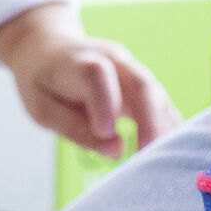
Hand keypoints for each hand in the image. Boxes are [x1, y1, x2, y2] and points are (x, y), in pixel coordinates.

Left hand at [0, 4, 178, 160]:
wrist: (50, 49)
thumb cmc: (43, 82)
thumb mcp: (42, 108)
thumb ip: (74, 128)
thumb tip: (116, 150)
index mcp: (76, 62)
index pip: (97, 74)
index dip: (105, 102)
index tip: (105, 133)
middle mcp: (111, 59)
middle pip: (140, 82)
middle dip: (149, 121)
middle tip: (146, 156)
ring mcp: (131, 68)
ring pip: (157, 94)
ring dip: (162, 128)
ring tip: (157, 161)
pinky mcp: (143, 82)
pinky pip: (162, 103)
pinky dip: (168, 127)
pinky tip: (168, 151)